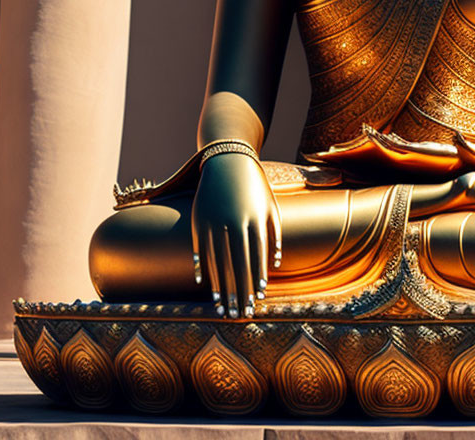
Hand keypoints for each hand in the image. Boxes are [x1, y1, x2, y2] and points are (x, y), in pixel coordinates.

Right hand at [191, 152, 280, 318]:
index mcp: (255, 222)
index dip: (256, 281)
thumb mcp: (271, 207)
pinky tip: (204, 285)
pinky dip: (202, 268)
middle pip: (237, 266)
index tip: (256, 300)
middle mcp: (234, 225)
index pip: (256, 259)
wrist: (228, 160)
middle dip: (239, 292)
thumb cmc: (255, 186)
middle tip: (239, 314)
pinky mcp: (199, 220)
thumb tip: (276, 265)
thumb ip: (275, 236)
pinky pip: (200, 250)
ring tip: (221, 307)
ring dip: (220, 288)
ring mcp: (214, 223)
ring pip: (218, 263)